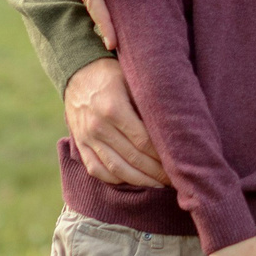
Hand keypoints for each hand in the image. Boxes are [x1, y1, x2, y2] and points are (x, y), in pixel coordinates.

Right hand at [63, 57, 169, 187]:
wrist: (77, 71)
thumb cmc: (112, 73)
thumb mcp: (132, 80)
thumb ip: (148, 103)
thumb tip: (174, 126)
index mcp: (113, 108)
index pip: (143, 141)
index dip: (162, 155)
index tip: (179, 162)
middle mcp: (98, 126)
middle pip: (132, 158)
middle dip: (156, 171)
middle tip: (175, 179)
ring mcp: (86, 138)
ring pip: (115, 169)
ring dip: (139, 180)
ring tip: (158, 184)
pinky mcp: (79, 144)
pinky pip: (96, 169)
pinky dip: (115, 178)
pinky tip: (132, 180)